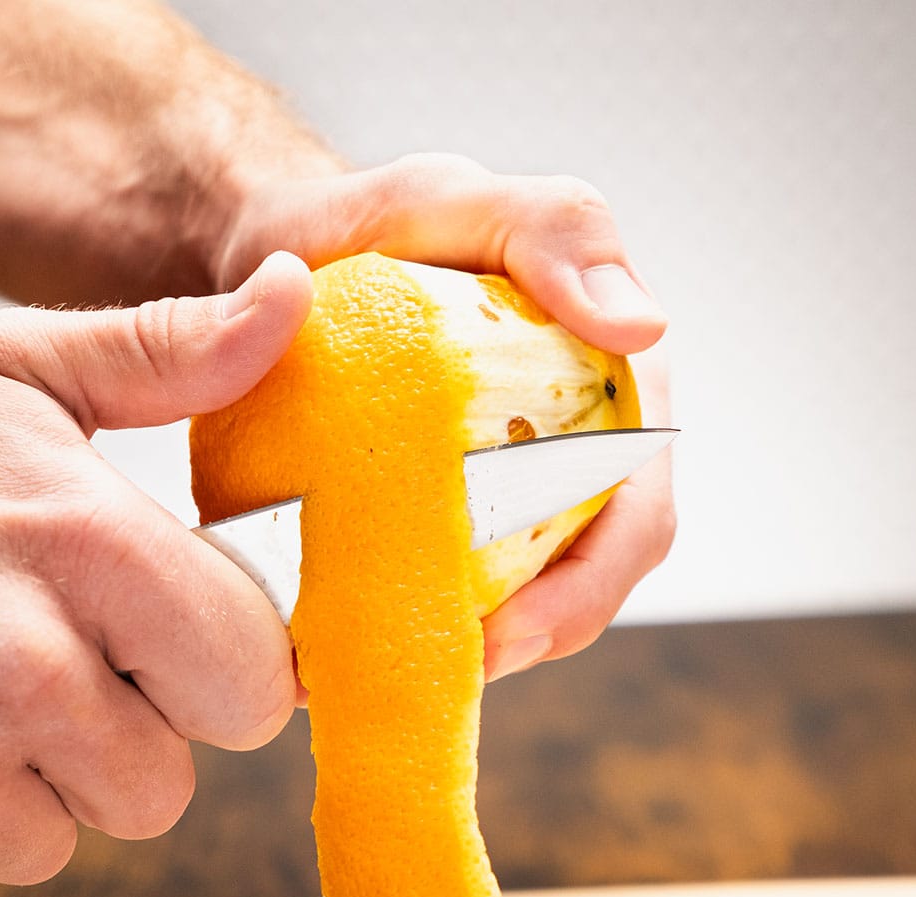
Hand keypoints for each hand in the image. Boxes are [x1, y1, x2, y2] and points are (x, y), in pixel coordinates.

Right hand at [0, 252, 315, 890]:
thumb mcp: (18, 373)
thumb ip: (173, 353)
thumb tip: (294, 293)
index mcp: (89, 548)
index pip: (252, 690)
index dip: (212, 671)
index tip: (162, 641)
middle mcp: (22, 665)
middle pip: (162, 788)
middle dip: (120, 737)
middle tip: (43, 659)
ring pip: (60, 839)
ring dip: (22, 783)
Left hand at [215, 154, 677, 679]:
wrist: (270, 258)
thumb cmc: (369, 224)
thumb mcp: (452, 198)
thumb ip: (557, 230)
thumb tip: (645, 330)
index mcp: (615, 396)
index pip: (635, 517)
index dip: (588, 586)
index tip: (511, 629)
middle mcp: (580, 457)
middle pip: (587, 581)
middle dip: (532, 641)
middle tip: (448, 672)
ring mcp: (516, 498)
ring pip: (526, 604)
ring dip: (478, 651)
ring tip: (403, 679)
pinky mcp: (451, 526)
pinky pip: (453, 598)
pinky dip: (422, 632)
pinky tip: (368, 655)